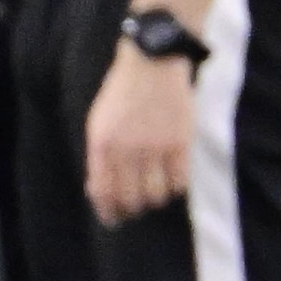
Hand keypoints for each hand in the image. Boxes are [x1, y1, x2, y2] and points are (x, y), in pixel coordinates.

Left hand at [84, 44, 196, 223]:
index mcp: (102, 143)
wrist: (152, 62)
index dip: (108, 210)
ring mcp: (155, 147)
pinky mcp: (180, 143)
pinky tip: (173, 183)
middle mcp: (127, 149)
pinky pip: (180, 181)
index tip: (113, 218)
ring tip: (155, 196)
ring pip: (156, 194)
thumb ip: (100, 155)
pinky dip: (176, 188)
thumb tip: (102, 188)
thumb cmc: (122, 92)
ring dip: (155, 200)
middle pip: (130, 197)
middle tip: (135, 210)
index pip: (103, 190)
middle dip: (132, 209)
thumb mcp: (99, 122)